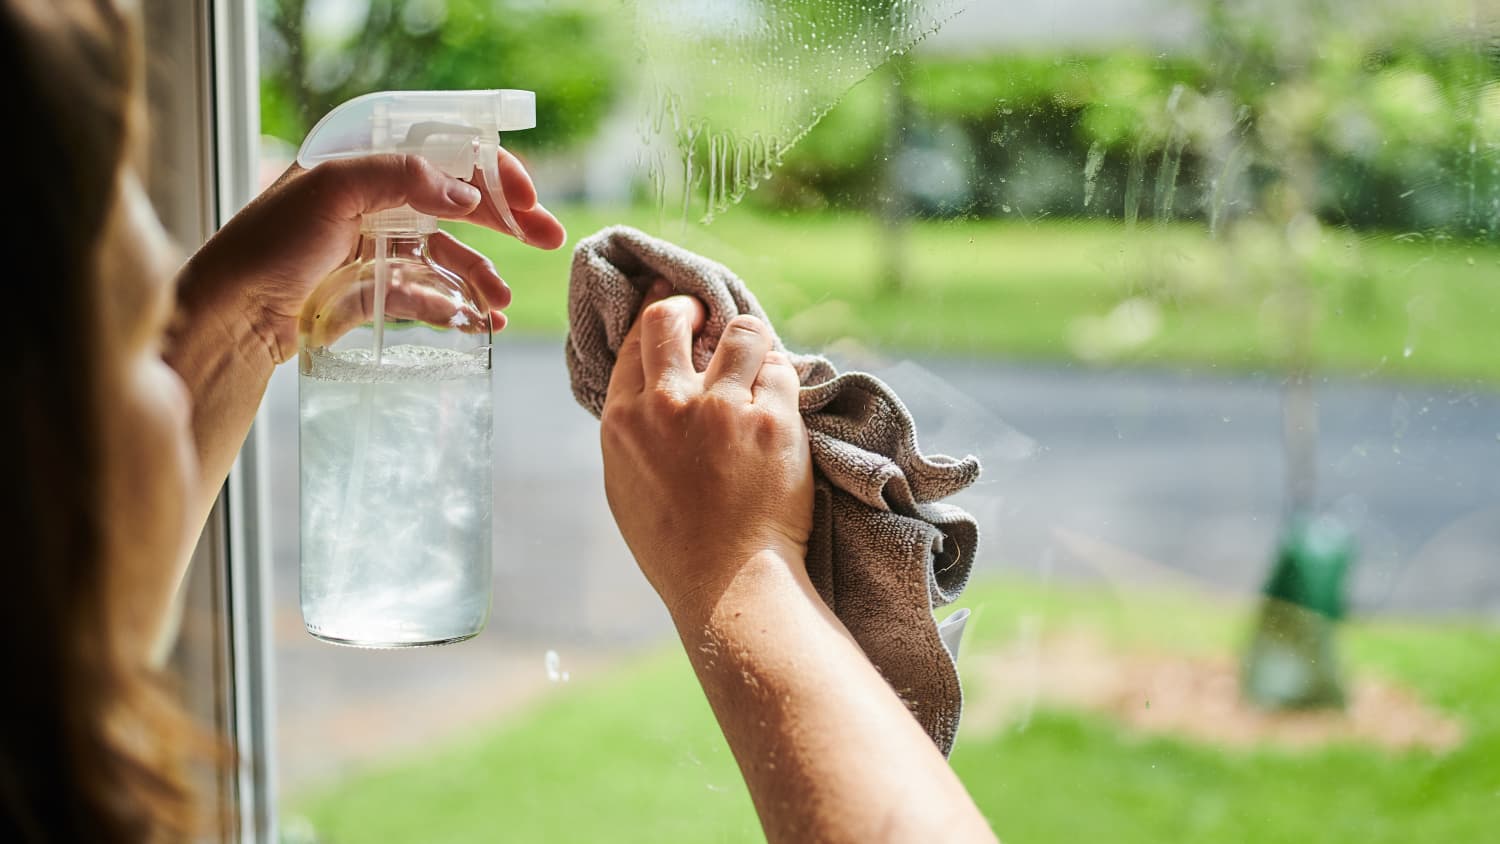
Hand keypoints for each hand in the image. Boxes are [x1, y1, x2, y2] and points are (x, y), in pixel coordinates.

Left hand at [179, 148, 565, 364]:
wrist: (231, 317)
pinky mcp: (370, 293)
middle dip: (505, 221)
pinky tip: (479, 324)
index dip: (489, 170)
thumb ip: (401, 177)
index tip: (526, 195)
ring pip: (447, 256)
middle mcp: (372, 202)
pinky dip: (456, 308)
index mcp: (362, 164)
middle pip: (455, 204)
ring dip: (482, 275)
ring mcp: (374, 249)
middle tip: (550, 237)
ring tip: (503, 303)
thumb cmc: (269, 244)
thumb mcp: (331, 189)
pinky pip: (427, 296)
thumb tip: (466, 194)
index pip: (441, 154)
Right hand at [600, 281, 814, 618]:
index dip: (659, 315)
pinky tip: (781, 403)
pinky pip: (782, 371)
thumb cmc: (677, 547)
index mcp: (624, 421)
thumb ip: (635, 431)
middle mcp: (667, 406)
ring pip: (742, 333)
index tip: (675, 306)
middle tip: (710, 318)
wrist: (728, 583)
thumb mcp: (628, 485)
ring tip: (758, 363)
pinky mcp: (772, 421)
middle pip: (674, 318)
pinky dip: (783, 381)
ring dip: (752, 342)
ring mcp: (721, 410)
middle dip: (693, 307)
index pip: (638, 340)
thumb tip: (649, 392)